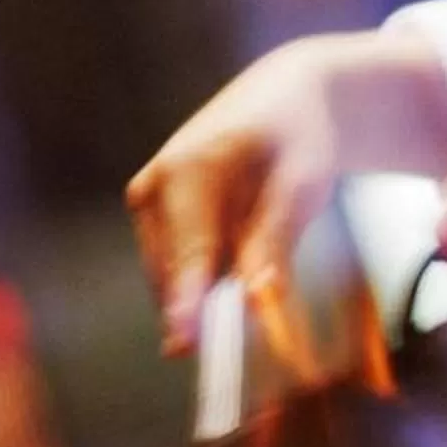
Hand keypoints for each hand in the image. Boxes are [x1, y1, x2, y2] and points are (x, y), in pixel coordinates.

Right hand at [127, 31, 446, 355]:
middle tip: (255, 312)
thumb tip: (257, 298)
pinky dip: (207, 273)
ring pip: (175, 278)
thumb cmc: (298, 139)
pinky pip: (178, 267)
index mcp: (189, 169)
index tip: (183, 348)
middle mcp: (154, 185)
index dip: (187, 305)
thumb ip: (275, 240)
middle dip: (210, 306)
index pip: (189, 254)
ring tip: (258, 233)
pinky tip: (238, 238)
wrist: (283, 98)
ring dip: (212, 286)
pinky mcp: (150, 214)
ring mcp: (146, 200)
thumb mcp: (301, 185)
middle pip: (176, 276)